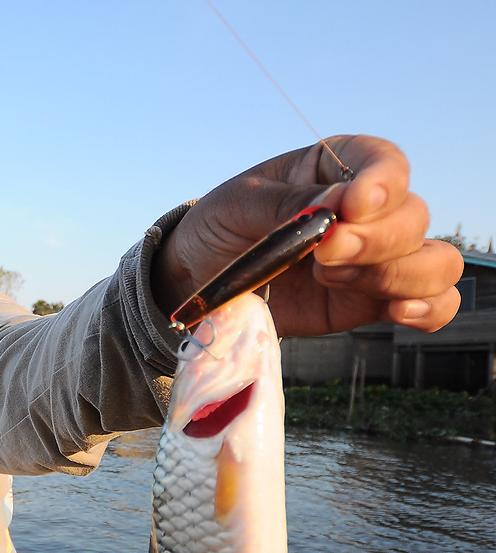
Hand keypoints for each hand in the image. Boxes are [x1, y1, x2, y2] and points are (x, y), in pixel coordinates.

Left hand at [151, 135, 462, 335]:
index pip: (383, 162)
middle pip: (413, 217)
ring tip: (329, 280)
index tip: (353, 205)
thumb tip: (337, 206)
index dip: (382, 182)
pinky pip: (432, 304)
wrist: (196, 281)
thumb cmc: (217, 228)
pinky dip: (429, 309)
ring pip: (435, 261)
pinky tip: (399, 312)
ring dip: (398, 274)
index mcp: (334, 168)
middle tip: (322, 256)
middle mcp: (367, 212)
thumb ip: (286, 204)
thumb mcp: (238, 205)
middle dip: (376, 239)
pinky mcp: (370, 301)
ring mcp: (375, 258)